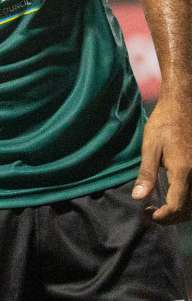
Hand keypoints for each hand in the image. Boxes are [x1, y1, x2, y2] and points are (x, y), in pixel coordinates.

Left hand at [134, 92, 191, 223]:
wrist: (184, 107)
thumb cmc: (164, 124)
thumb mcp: (150, 147)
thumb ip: (146, 174)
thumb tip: (138, 197)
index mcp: (183, 172)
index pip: (176, 206)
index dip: (163, 217)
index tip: (149, 215)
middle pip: (189, 210)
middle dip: (172, 217)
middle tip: (152, 214)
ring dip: (182, 212)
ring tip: (163, 209)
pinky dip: (189, 202)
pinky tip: (176, 198)